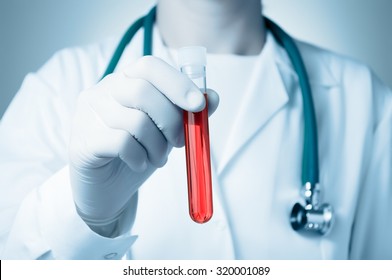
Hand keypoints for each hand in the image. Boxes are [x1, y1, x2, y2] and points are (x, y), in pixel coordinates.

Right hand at [69, 56, 218, 234]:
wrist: (105, 189)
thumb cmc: (137, 153)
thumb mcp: (166, 131)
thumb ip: (186, 113)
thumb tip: (213, 97)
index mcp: (124, 82)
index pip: (149, 66)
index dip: (177, 83)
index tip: (198, 105)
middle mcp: (102, 92)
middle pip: (143, 91)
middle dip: (171, 121)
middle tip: (179, 142)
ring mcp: (88, 115)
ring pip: (136, 121)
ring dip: (157, 146)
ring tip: (159, 159)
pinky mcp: (83, 142)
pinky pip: (121, 143)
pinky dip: (139, 156)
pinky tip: (140, 163)